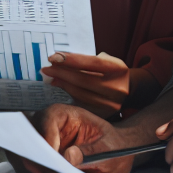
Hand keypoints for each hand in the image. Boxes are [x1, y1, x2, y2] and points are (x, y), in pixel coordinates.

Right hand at [6, 103, 135, 172]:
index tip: (54, 159)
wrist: (116, 158)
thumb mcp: (111, 148)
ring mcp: (42, 151)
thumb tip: (69, 157)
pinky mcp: (43, 170)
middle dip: (36, 165)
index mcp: (62, 116)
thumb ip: (92, 151)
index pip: (45, 120)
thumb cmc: (114, 146)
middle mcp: (46, 130)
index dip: (46, 139)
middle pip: (28, 144)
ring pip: (25, 165)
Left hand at [41, 52, 158, 116]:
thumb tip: (58, 60)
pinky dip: (68, 94)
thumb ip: (86, 60)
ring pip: (80, 93)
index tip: (53, 57)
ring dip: (62, 84)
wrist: (127, 89)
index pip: (92, 63)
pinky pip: (80, 104)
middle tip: (46, 68)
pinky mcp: (103, 115)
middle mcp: (118, 88)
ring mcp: (112, 104)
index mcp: (119, 69)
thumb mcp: (105, 61)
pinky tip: (60, 87)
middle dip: (61, 73)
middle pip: (83, 80)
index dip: (71, 60)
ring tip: (52, 77)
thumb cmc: (109, 71)